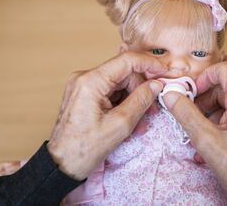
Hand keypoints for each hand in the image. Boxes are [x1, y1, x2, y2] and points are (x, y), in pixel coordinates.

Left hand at [47, 52, 165, 179]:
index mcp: (90, 82)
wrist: (61, 165)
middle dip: (141, 89)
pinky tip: (130, 119)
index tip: (165, 73)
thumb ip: (141, 100)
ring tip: (141, 121)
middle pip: (124, 73)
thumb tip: (156, 84)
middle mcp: (84, 77)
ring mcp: (83, 85)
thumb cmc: (84, 149)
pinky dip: (123, 103)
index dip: (150, 64)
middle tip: (153, 109)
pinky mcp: (84, 93)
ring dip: (134, 99)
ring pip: (119, 83)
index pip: (127, 61)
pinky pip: (110, 91)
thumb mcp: (120, 125)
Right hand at [163, 61, 226, 203]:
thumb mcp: (206, 141)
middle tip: (190, 116)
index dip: (206, 76)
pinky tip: (211, 140)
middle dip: (204, 100)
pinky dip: (221, 121)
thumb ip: (186, 115)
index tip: (194, 92)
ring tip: (200, 133)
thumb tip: (170, 95)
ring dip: (211, 113)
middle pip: (225, 88)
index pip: (226, 69)